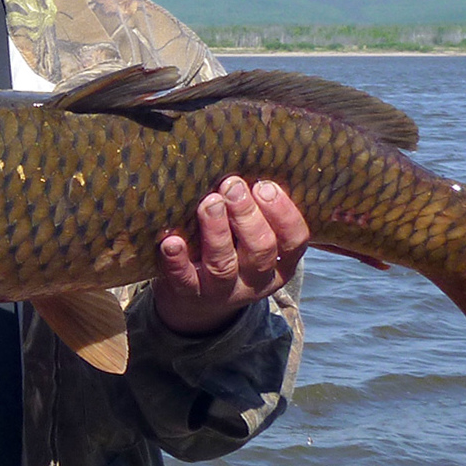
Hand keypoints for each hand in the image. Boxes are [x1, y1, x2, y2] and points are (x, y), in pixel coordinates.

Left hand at [154, 177, 307, 334]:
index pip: (294, 241)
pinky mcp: (189, 294)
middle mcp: (255, 280)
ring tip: (209, 202)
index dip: (283, 214)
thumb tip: (247, 161)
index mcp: (279, 263)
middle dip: (247, 215)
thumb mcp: (250, 239)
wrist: (195, 305)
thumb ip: (256, 211)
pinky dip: (177, 261)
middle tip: (232, 185)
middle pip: (260, 250)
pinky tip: (171, 241)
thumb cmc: (229, 253)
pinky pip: (184, 280)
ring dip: (217, 231)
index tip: (265, 186)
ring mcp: (222, 291)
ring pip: (223, 264)